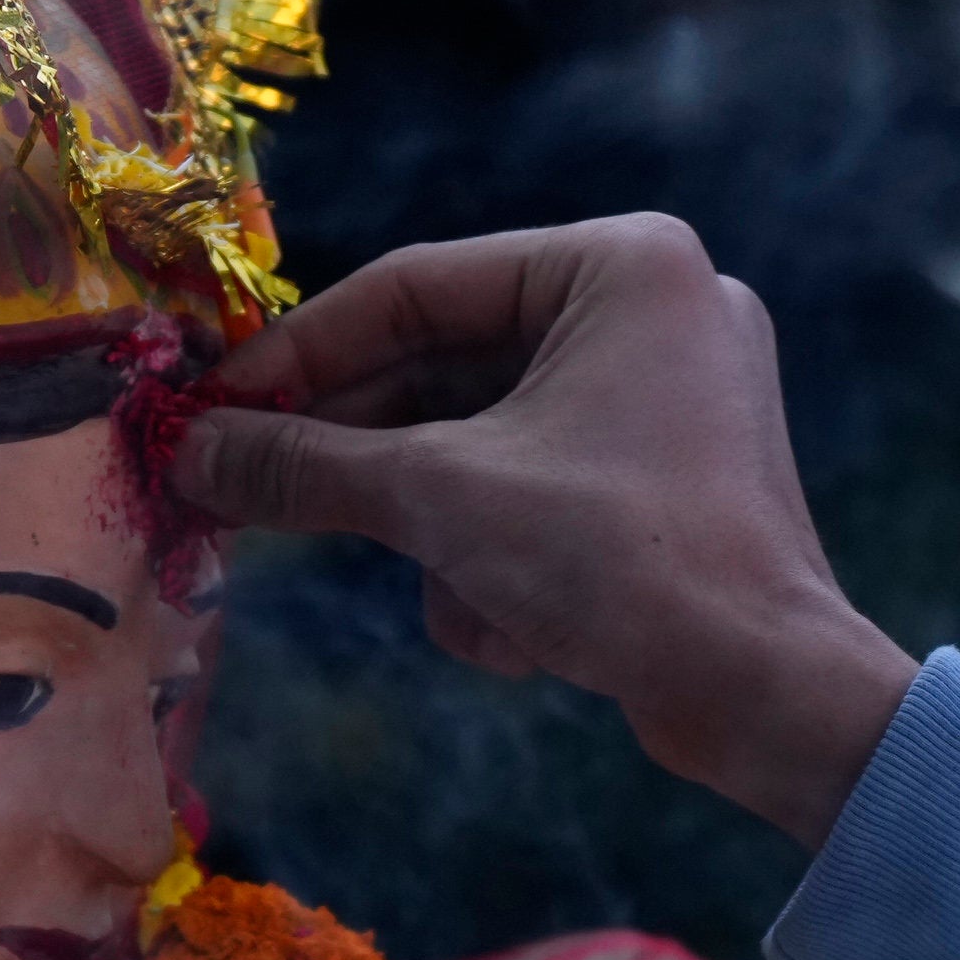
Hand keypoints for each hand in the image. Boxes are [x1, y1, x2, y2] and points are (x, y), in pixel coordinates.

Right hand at [170, 217, 922, 846]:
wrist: (768, 694)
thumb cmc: (619, 557)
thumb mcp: (441, 498)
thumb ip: (306, 465)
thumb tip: (190, 453)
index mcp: (621, 264)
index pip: (418, 285)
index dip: (301, 350)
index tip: (213, 409)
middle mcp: (652, 309)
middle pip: (445, 370)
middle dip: (370, 462)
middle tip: (250, 497)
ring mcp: (666, 397)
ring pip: (482, 447)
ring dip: (448, 536)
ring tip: (463, 593)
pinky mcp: (664, 481)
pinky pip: (536, 492)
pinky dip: (507, 563)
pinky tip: (523, 631)